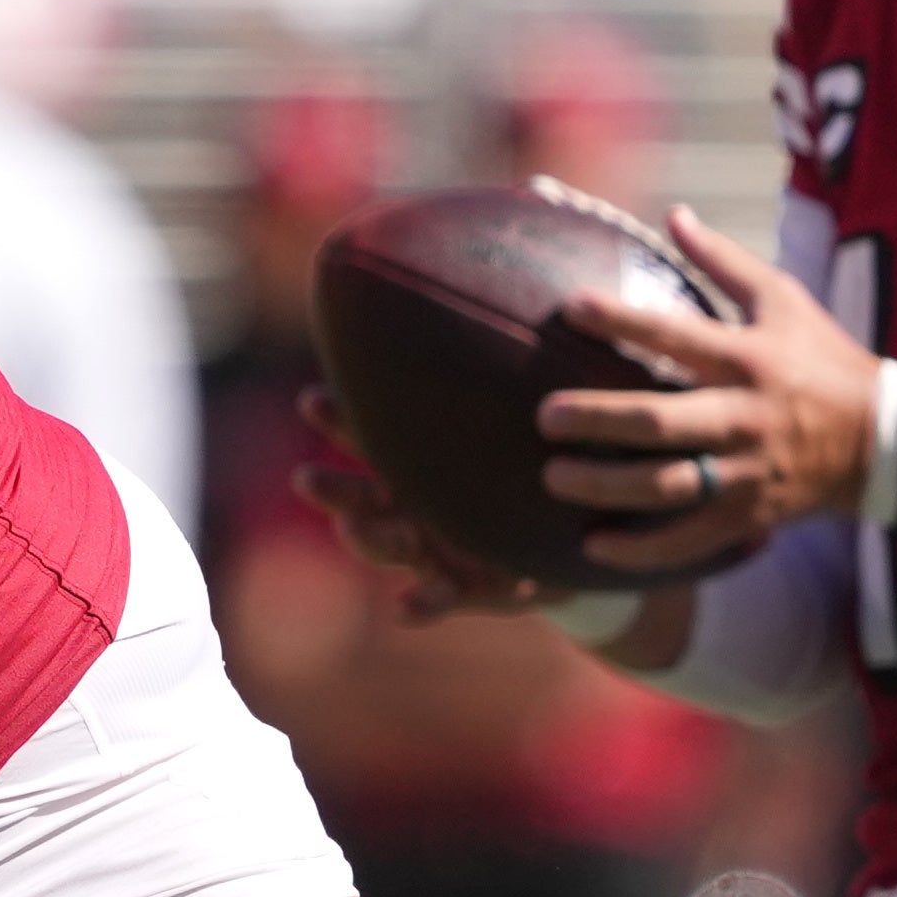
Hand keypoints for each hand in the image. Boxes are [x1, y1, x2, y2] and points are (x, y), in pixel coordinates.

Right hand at [293, 385, 577, 623]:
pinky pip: (446, 598)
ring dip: (369, 539)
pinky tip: (405, 606)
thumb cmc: (549, 473)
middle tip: (306, 479)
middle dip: (335, 491)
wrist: (590, 538)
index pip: (372, 440)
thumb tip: (503, 290)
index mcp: (426, 467)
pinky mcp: (478, 590)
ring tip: (354, 528)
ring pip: (392, 546)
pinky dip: (424, 603)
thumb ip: (509, 378)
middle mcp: (423, 509)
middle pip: (364, 498)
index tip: (312, 400)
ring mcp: (445, 552)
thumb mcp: (532, 421)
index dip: (341, 423)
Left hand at [538, 205, 881, 576]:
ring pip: (669, 485)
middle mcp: (744, 415)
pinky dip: (644, 549)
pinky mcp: (751, 514)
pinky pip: (692, 539)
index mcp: (748, 359)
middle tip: (543, 416)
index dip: (623, 321)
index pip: (676, 336)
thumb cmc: (823, 360)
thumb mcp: (784, 301)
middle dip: (599, 420)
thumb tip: (673, 214)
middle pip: (662, 422)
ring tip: (553, 478)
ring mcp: (747, 470)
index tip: (570, 308)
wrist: (887, 438)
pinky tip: (593, 547)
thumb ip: (724, 261)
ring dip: (607, 485)